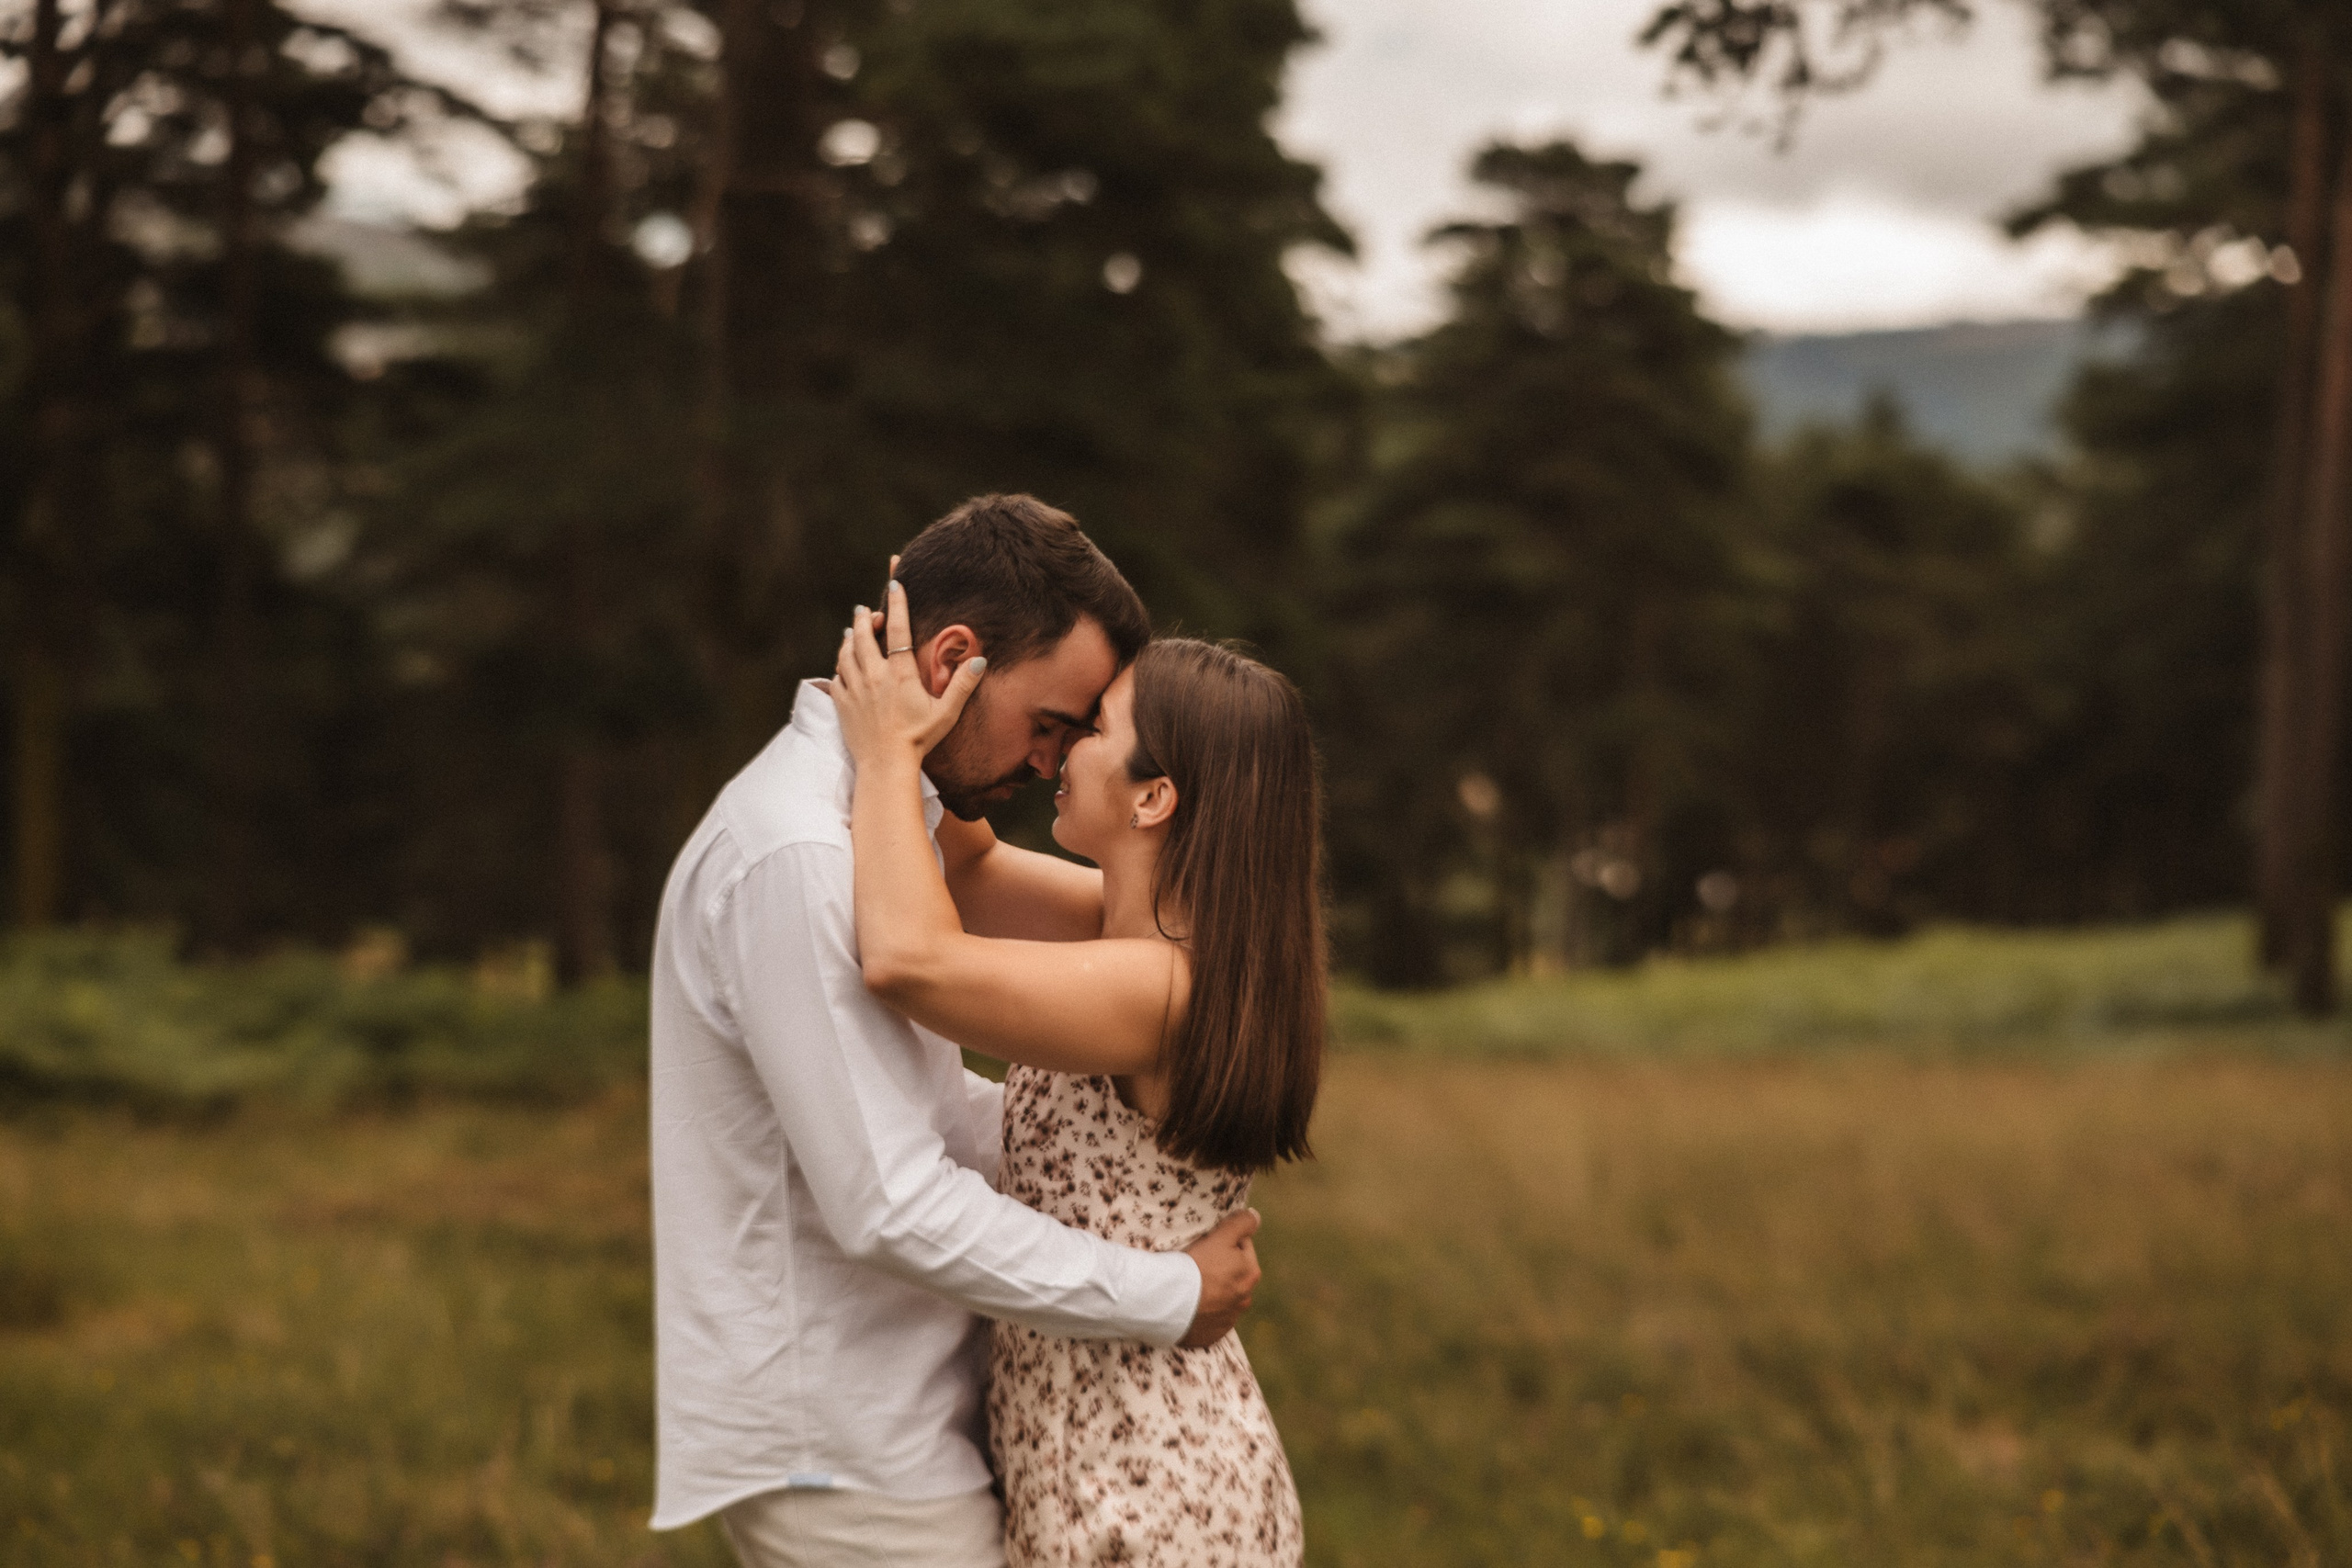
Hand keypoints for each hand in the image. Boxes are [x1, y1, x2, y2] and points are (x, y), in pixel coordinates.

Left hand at [832, 578, 986, 765]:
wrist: (885, 765)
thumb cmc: (919, 739)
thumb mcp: (947, 713)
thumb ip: (963, 685)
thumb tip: (979, 660)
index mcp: (900, 674)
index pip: (898, 630)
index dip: (897, 604)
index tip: (895, 583)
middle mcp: (874, 676)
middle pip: (864, 636)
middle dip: (866, 618)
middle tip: (868, 609)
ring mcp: (855, 689)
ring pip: (846, 652)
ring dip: (850, 636)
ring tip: (854, 628)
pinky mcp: (842, 703)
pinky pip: (837, 675)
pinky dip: (840, 662)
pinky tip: (843, 661)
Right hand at [1178, 1208, 1261, 1348]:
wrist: (1170, 1302)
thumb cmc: (1196, 1265)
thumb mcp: (1221, 1237)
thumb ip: (1242, 1223)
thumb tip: (1255, 1217)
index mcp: (1251, 1274)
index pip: (1242, 1247)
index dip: (1223, 1242)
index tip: (1206, 1245)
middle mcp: (1245, 1299)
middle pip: (1233, 1274)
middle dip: (1220, 1268)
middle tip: (1197, 1264)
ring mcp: (1228, 1320)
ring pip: (1222, 1297)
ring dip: (1212, 1291)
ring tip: (1191, 1285)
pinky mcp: (1211, 1335)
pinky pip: (1209, 1319)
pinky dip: (1202, 1312)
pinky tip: (1189, 1304)